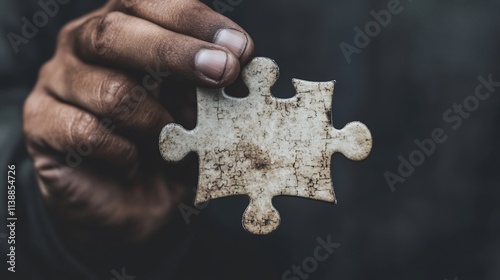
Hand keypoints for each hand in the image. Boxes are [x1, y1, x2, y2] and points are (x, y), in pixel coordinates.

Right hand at [23, 0, 253, 246]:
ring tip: (175, 136)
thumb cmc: (165, 143)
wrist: (125, 198)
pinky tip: (134, 162)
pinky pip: (86, 132)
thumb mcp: (196, 109)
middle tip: (221, 71)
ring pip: (108, 88)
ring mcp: (57, 81)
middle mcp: (83, 44)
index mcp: (122, 26)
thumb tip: (243, 69)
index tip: (239, 48)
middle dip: (176, 52)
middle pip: (116, 31)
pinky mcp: (41, 123)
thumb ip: (210, 85)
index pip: (149, 3)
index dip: (195, 21)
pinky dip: (123, 152)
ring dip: (155, 118)